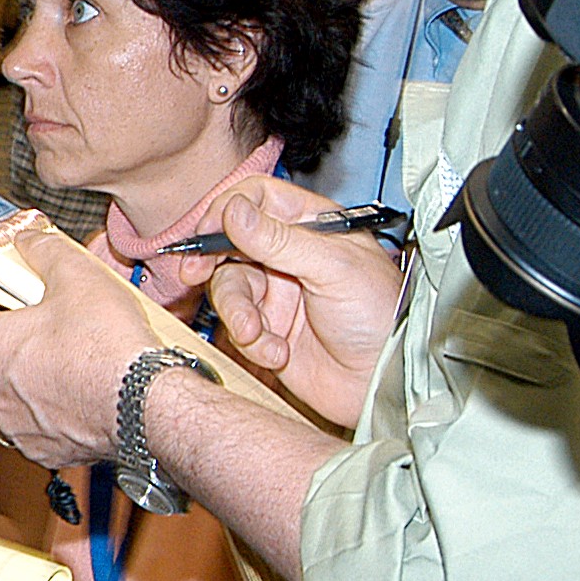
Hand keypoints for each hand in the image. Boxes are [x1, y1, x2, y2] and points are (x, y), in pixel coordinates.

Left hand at [0, 218, 158, 467]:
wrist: (150, 407)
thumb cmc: (109, 350)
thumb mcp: (76, 278)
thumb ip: (43, 254)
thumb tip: (30, 241)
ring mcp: (19, 430)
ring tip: (23, 380)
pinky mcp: (53, 452)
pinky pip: (30, 441)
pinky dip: (35, 424)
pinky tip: (60, 402)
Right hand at [194, 181, 402, 423]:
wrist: (385, 381)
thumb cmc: (383, 318)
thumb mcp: (335, 269)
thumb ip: (280, 239)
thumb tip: (234, 211)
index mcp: (311, 227)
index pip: (257, 199)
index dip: (227, 210)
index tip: (210, 230)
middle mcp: (289, 256)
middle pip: (229, 244)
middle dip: (211, 262)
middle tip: (195, 274)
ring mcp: (277, 294)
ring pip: (229, 288)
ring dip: (237, 313)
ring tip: (256, 332)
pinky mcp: (269, 330)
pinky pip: (239, 328)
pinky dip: (254, 343)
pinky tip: (278, 352)